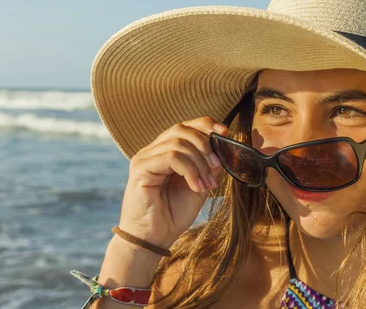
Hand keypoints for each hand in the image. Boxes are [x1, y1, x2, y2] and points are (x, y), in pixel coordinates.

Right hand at [117, 116, 227, 249]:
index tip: (225, 132)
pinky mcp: (140, 168)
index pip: (185, 126)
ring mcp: (144, 158)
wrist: (155, 239)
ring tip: (206, 184)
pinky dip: (189, 171)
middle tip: (217, 167)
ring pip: (178, 143)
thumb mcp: (199, 187)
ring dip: (200, 163)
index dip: (206, 124)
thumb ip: (208, 167)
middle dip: (205, 145)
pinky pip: (171, 157)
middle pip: (181, 129)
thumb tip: (223, 148)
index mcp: (165, 152)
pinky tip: (196, 187)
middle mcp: (152, 151)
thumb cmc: (173, 215)